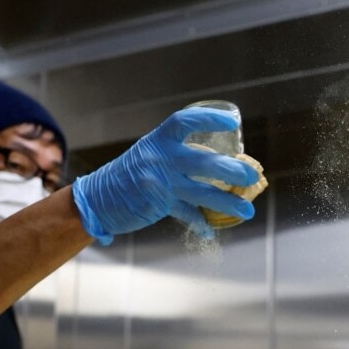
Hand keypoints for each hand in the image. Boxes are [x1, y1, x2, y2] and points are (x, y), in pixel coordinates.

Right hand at [71, 107, 260, 243]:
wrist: (97, 198)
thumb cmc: (130, 174)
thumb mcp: (150, 154)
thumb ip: (178, 155)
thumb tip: (219, 163)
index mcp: (159, 140)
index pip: (185, 121)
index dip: (210, 118)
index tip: (233, 122)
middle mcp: (160, 158)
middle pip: (203, 162)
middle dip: (231, 170)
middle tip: (251, 175)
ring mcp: (160, 183)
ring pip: (202, 192)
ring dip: (228, 202)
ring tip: (248, 210)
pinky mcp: (158, 205)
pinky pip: (187, 214)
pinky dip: (202, 222)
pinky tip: (212, 229)